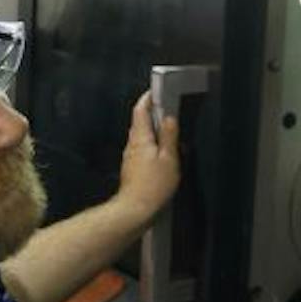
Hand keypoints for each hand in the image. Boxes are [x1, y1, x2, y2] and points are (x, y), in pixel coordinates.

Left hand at [113, 91, 180, 226]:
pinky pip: (141, 149)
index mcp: (141, 138)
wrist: (135, 209)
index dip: (147, 99)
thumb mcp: (169, 158)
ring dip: (151, 129)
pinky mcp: (132, 168)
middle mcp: (132, 145)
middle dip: (151, 113)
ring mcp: (130, 157)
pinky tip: (161, 153)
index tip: (156, 92)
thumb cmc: (153, 186)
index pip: (140, 110)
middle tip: (165, 108)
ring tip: (166, 130)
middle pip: (139, 122)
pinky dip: (150, 144)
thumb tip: (170, 118)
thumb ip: (169, 136)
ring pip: (140, 136)